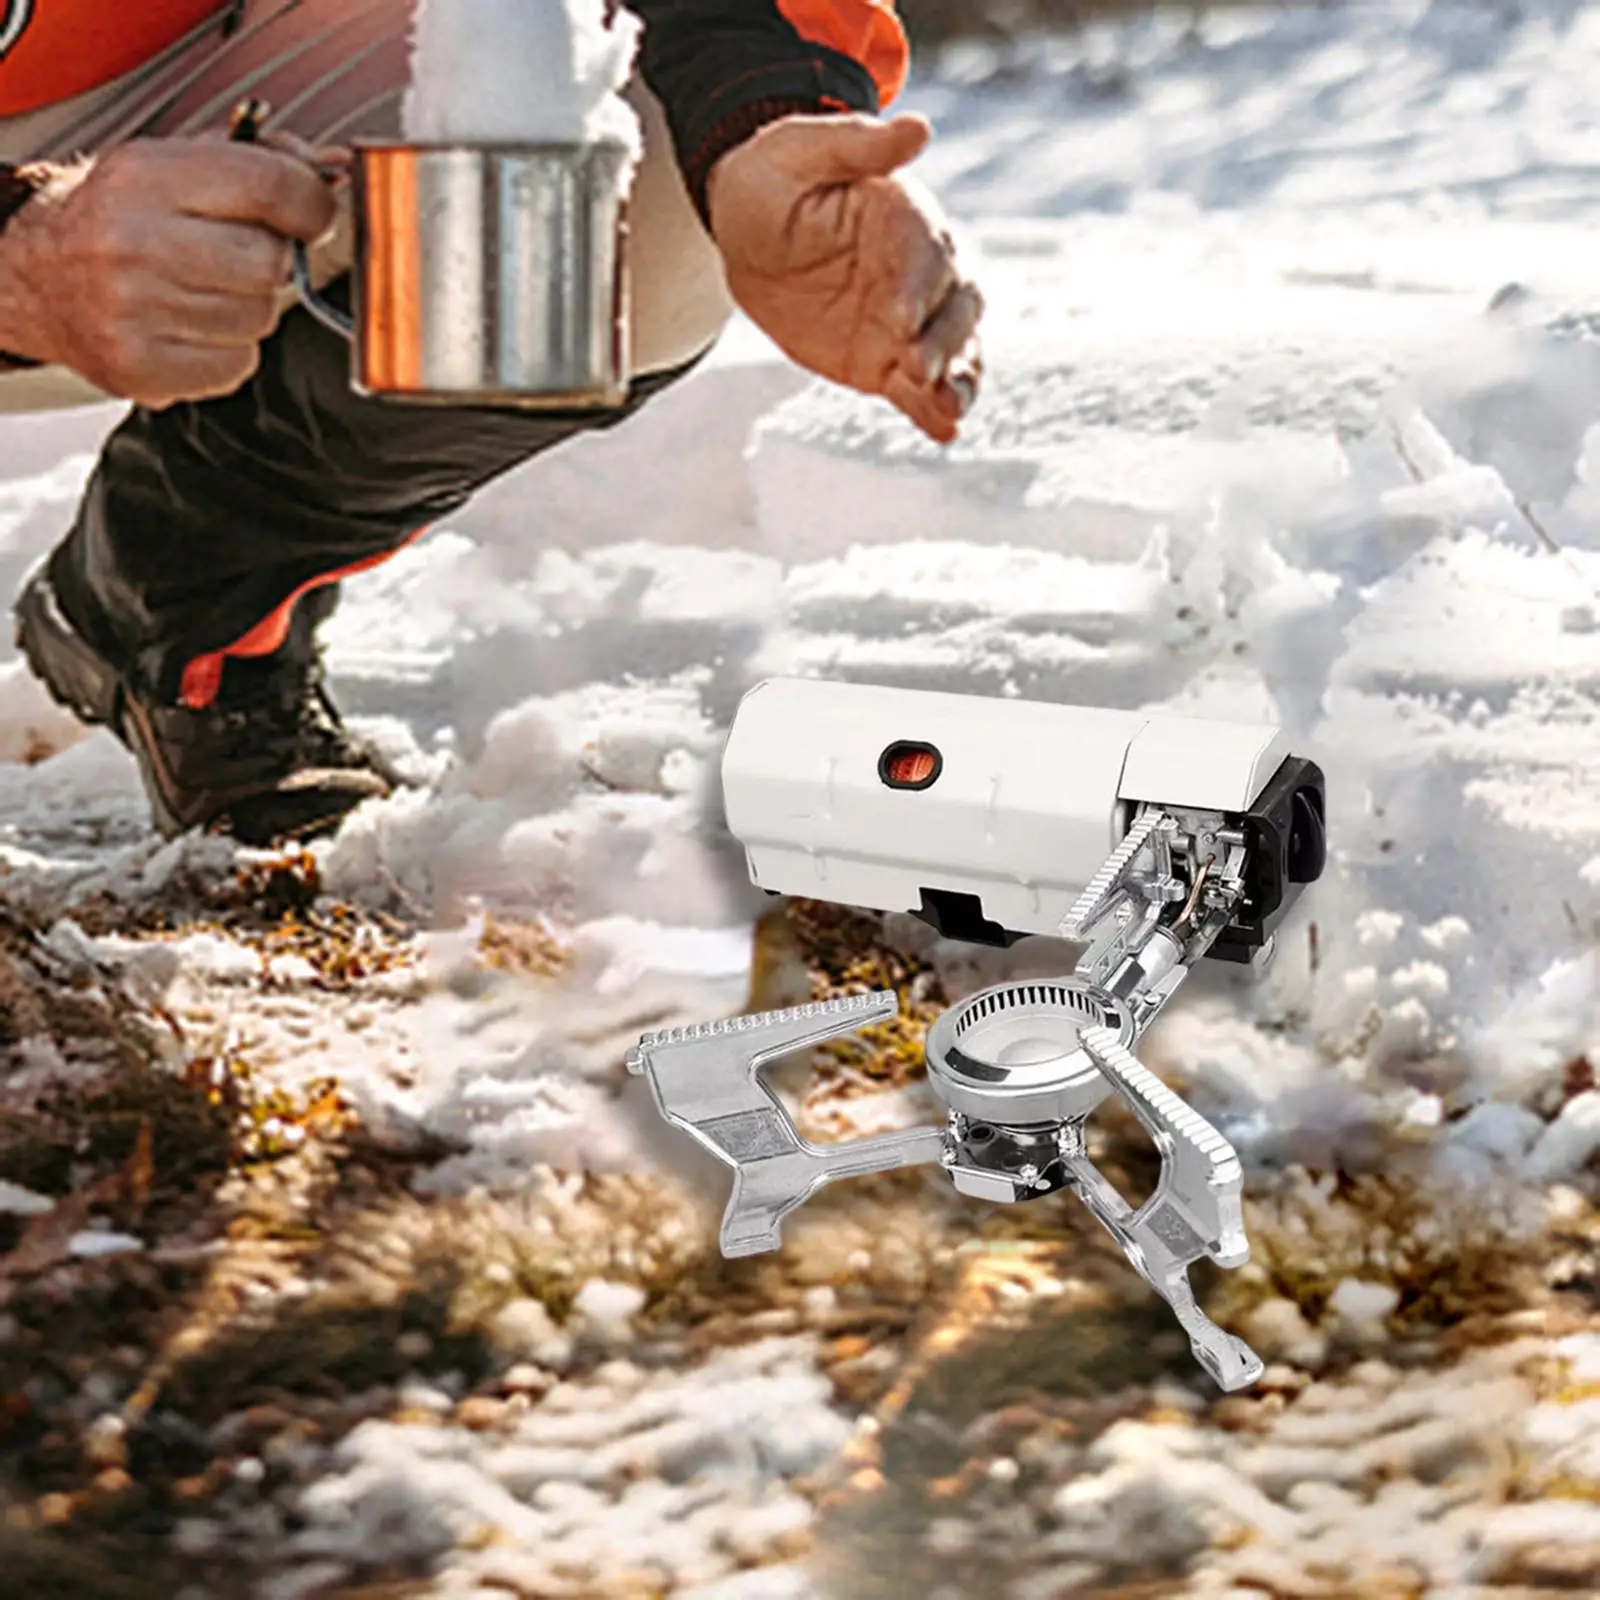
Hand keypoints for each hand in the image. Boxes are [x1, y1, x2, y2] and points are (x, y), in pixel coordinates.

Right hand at [0, 135, 336, 407]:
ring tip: (201, 290)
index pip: (270, 187)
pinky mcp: (142, 367)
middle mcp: (134, 243)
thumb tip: (329, 172)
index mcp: (144, 177)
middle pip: (271, 263)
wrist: (38, 277)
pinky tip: (190, 327)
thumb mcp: (174, 164)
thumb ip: (257, 161)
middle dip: (271, 261)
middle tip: (238, 256)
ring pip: (260, 318)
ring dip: (248, 307)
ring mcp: (135, 312)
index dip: (311, 205)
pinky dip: (228, 350)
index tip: (312, 214)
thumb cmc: (120, 219)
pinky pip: (238, 364)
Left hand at [707, 112, 982, 444]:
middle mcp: (920, 272)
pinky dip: (934, 411)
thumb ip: (857, 143)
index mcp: (905, 219)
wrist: (749, 233)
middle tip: (920, 368)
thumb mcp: (800, 150)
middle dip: (944, 341)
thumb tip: (917, 128)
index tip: (900, 316)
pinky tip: (944, 432)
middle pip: (955, 308)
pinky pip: (919, 389)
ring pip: (952, 353)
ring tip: (949, 410)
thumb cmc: (774, 179)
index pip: (926, 254)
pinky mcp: (889, 360)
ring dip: (955, 381)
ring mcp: (909, 322)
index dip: (917, 285)